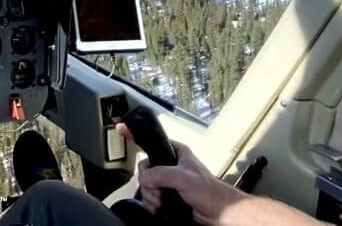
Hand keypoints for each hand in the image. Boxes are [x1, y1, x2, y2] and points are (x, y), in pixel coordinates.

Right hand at [116, 123, 245, 225]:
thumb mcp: (182, 177)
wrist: (220, 214)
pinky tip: (158, 207)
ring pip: (147, 184)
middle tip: (156, 191)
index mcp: (176, 152)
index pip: (152, 140)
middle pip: (145, 168)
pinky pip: (151, 196)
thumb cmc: (211, 192)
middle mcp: (171, 165)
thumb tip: (145, 178)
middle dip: (148, 183)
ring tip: (160, 202)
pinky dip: (152, 203)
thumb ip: (160, 173)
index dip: (136, 134)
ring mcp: (169, 181)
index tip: (121, 128)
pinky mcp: (169, 195)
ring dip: (150, 196)